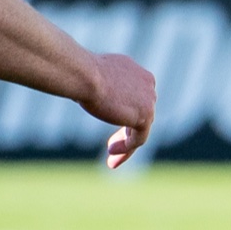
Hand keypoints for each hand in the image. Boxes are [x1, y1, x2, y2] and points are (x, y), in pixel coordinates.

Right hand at [82, 52, 155, 169]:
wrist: (85, 75)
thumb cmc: (81, 74)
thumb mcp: (95, 76)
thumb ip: (103, 86)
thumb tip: (98, 95)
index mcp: (136, 72)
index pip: (136, 98)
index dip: (124, 114)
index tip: (111, 124)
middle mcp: (147, 84)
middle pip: (140, 114)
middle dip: (126, 132)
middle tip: (111, 147)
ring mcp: (149, 100)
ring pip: (140, 128)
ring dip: (126, 145)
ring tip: (110, 157)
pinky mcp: (145, 115)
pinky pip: (139, 139)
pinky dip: (127, 149)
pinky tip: (112, 154)